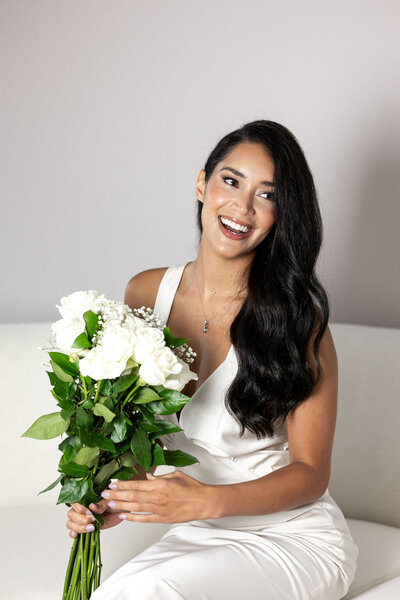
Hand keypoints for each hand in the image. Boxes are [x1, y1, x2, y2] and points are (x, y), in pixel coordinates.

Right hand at [66, 500, 122, 538]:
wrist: (122, 510)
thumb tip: (91, 506)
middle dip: (81, 519)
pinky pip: (73, 531)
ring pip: (70, 523)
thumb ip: (101, 504)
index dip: (79, 508)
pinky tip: (76, 535)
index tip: (89, 511)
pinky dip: (72, 534)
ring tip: (91, 528)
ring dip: (78, 527)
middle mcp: (82, 507)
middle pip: (71, 514)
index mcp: (86, 497)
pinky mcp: (85, 526)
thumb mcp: (110, 500)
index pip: (74, 502)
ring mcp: (82, 518)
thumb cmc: (116, 502)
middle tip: (93, 519)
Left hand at [100, 470, 214, 523]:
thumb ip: (159, 476)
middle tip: (104, 494)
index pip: (136, 484)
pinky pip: (144, 519)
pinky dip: (133, 517)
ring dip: (120, 506)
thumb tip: (147, 476)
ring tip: (109, 504)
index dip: (122, 485)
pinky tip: (123, 515)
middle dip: (116, 495)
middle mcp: (158, 497)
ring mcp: (160, 509)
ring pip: (135, 507)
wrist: (204, 502)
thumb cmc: (192, 487)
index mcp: (160, 484)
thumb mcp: (175, 475)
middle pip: (132, 496)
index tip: (111, 484)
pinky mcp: (163, 519)